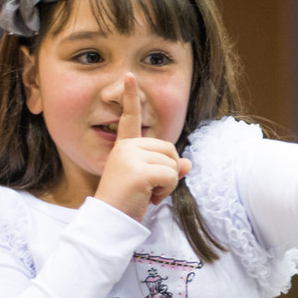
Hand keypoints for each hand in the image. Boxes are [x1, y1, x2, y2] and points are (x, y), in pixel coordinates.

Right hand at [95, 74, 191, 220]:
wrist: (110, 221)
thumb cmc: (128, 202)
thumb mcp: (150, 182)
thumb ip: (168, 168)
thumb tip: (188, 163)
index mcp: (125, 148)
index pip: (129, 118)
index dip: (130, 97)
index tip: (130, 76)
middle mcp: (126, 147)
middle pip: (169, 148)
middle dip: (168, 172)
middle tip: (148, 188)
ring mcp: (131, 157)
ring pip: (172, 162)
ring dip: (167, 183)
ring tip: (146, 193)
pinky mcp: (139, 171)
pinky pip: (170, 175)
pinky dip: (166, 190)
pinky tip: (148, 197)